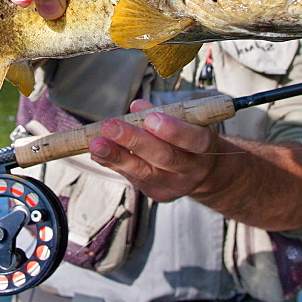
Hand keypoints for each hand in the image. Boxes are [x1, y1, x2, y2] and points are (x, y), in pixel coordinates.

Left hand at [88, 99, 220, 201]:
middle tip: (110, 127)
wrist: (203, 171)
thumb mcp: (186, 120)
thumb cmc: (190, 137)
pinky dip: (115, 165)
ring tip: (96, 144)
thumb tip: (137, 107)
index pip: (191, 139)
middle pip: (164, 157)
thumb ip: (163, 112)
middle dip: (134, 141)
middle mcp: (192, 169)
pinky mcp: (160, 194)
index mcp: (204, 145)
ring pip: (145, 172)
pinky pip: (135, 179)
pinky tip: (99, 155)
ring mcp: (176, 185)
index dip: (172, 130)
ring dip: (117, 156)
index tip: (150, 119)